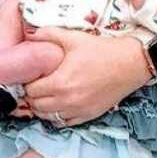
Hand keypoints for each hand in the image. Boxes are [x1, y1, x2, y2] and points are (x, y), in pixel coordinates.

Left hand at [23, 29, 148, 125]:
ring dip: (42, 108)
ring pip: (50, 118)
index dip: (26, 83)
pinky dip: (58, 117)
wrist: (130, 63)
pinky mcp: (91, 115)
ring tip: (42, 95)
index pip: (31, 91)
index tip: (28, 76)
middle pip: (37, 107)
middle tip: (33, 85)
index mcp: (61, 82)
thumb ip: (47, 34)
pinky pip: (66, 123)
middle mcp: (69, 101)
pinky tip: (58, 105)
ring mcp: (80, 111)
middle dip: (31, 97)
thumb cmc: (100, 50)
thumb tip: (28, 33)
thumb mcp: (72, 37)